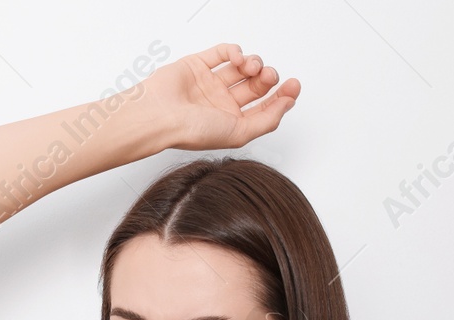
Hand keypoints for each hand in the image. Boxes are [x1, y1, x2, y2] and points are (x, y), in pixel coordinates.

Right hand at [139, 42, 299, 151]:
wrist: (160, 115)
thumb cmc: (191, 131)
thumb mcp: (239, 133)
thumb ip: (267, 120)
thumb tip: (287, 104)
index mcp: (231, 122)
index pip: (263, 107)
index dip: (281, 96)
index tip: (293, 86)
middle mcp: (221, 103)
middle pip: (255, 85)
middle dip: (268, 77)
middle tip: (270, 76)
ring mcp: (210, 83)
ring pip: (242, 67)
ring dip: (254, 63)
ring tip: (251, 67)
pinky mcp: (198, 65)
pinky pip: (222, 52)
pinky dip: (234, 51)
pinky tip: (238, 57)